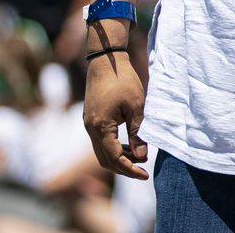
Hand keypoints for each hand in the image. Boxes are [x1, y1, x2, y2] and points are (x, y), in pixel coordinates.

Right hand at [83, 42, 148, 179]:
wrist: (106, 60)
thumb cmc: (123, 80)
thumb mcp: (135, 107)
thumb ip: (137, 133)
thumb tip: (141, 157)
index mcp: (100, 127)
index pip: (114, 158)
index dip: (130, 169)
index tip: (145, 174)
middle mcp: (90, 128)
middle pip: (105, 159)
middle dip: (124, 168)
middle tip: (143, 171)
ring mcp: (89, 124)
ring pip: (101, 151)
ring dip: (118, 158)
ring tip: (138, 158)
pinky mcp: (91, 118)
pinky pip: (100, 141)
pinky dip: (113, 147)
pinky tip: (128, 146)